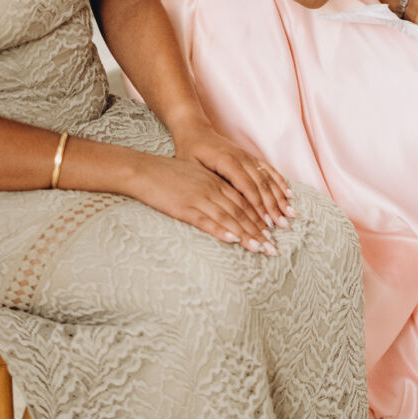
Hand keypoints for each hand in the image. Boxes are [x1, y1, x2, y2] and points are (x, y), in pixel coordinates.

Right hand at [132, 153, 283, 250]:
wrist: (144, 170)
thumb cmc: (167, 174)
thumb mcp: (195, 177)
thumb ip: (211, 188)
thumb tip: (225, 204)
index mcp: (216, 181)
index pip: (244, 201)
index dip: (259, 217)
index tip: (272, 232)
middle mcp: (212, 189)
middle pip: (242, 211)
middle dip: (259, 230)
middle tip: (273, 247)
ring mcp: (199, 198)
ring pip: (229, 217)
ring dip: (246, 234)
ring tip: (260, 248)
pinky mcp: (184, 207)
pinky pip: (206, 221)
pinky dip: (221, 231)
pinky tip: (233, 239)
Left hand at [178, 126, 295, 233]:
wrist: (195, 131)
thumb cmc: (190, 152)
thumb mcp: (191, 169)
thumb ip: (207, 185)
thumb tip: (221, 207)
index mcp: (227, 161)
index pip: (247, 187)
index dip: (258, 206)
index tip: (266, 223)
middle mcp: (242, 158)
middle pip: (262, 185)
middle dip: (274, 207)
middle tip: (283, 226)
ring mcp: (248, 157)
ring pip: (268, 179)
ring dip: (281, 198)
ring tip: (291, 214)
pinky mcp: (251, 158)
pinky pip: (269, 170)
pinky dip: (280, 183)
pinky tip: (289, 195)